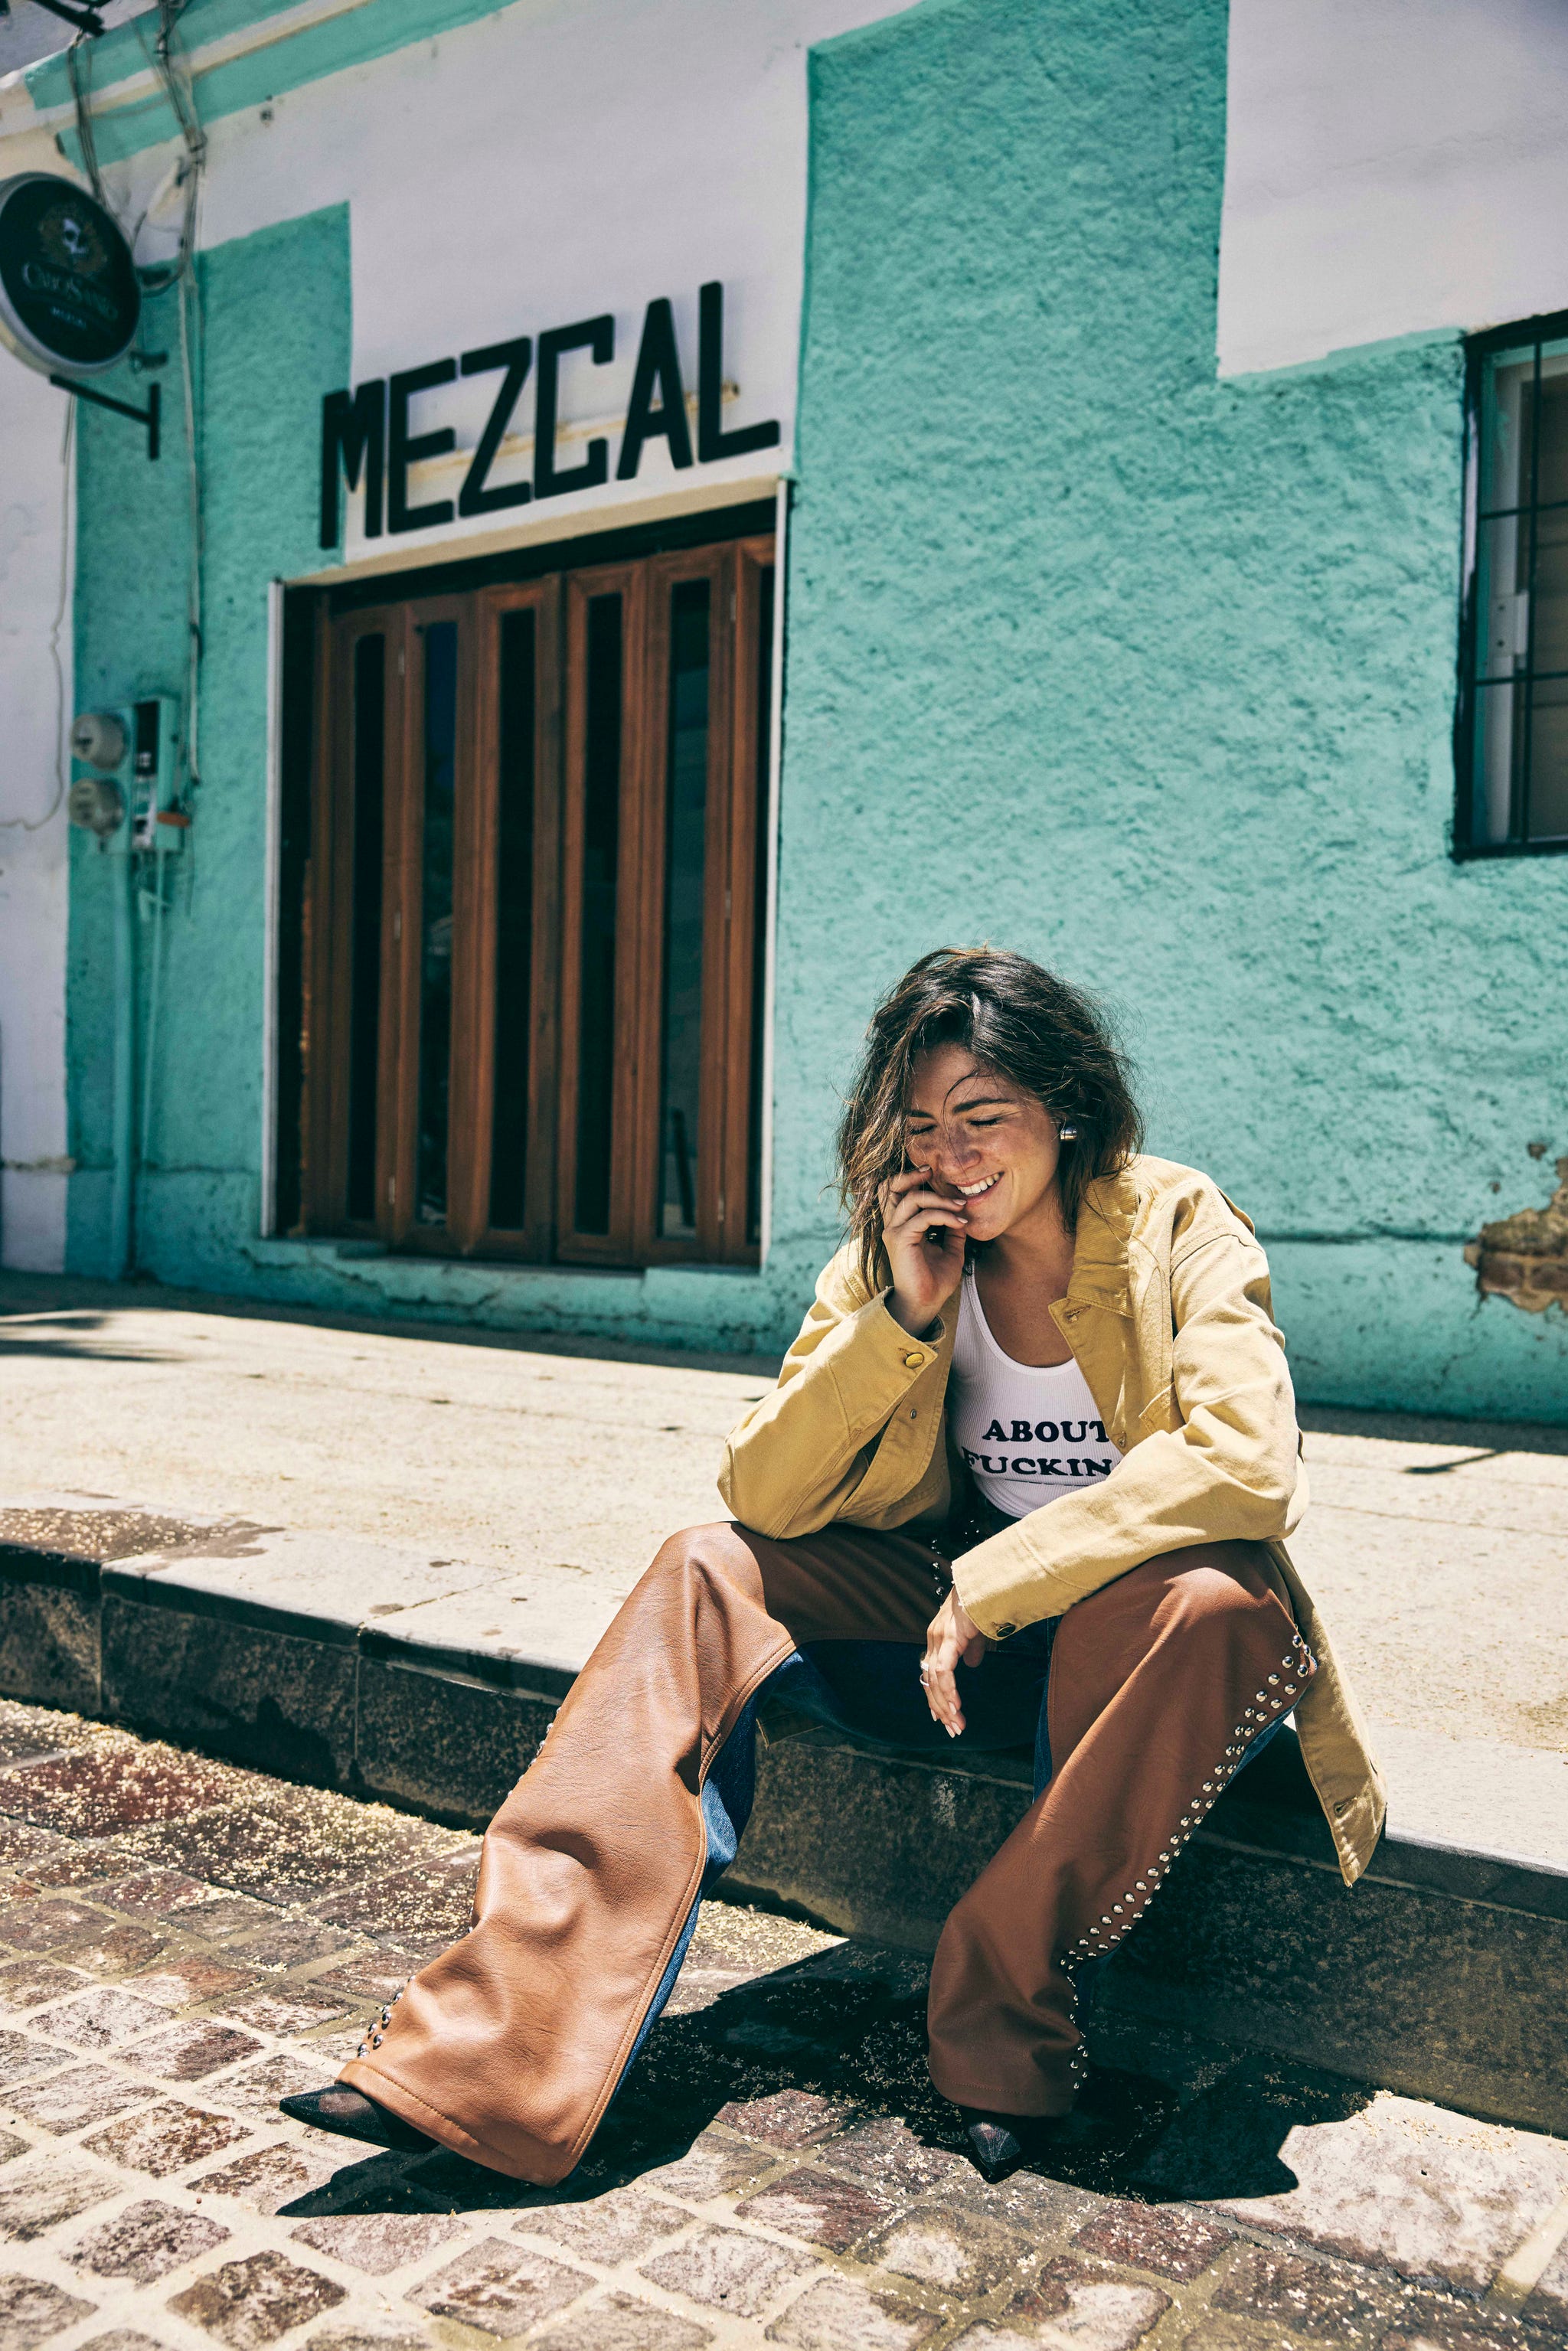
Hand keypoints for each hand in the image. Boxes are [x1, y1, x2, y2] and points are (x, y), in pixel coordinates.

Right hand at [880, 1168, 966, 1336]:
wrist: (925, 1304)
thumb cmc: (935, 1280)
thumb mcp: (951, 1249)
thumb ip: (953, 1229)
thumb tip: (963, 1211)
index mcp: (901, 1225)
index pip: (897, 1192)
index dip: (912, 1178)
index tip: (936, 1175)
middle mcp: (893, 1225)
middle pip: (891, 1187)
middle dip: (912, 1175)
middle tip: (934, 1171)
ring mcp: (894, 1232)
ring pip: (912, 1198)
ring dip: (940, 1198)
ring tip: (960, 1205)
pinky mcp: (900, 1240)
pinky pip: (924, 1217)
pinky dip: (944, 1215)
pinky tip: (960, 1222)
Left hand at [921, 1588, 985, 1736]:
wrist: (987, 1584)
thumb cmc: (983, 1605)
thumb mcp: (976, 1634)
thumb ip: (971, 1649)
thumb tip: (971, 1665)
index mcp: (938, 1639)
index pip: (930, 1674)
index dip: (934, 1696)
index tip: (941, 1717)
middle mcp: (933, 1640)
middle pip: (929, 1682)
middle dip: (940, 1708)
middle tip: (952, 1730)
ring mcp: (938, 1639)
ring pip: (935, 1681)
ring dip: (945, 1705)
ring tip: (956, 1725)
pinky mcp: (948, 1639)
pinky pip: (944, 1671)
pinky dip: (948, 1691)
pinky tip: (955, 1707)